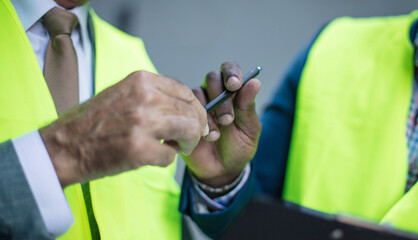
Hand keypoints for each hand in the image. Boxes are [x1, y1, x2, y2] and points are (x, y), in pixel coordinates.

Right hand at [40, 70, 207, 187]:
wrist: (64, 146)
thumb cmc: (93, 122)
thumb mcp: (124, 93)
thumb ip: (153, 95)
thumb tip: (185, 105)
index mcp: (141, 80)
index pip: (186, 92)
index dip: (196, 110)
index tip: (197, 122)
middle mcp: (144, 97)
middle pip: (191, 112)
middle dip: (195, 129)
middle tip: (187, 140)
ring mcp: (142, 122)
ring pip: (189, 131)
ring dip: (186, 144)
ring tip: (174, 148)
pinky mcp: (138, 148)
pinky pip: (170, 156)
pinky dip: (165, 160)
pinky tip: (151, 157)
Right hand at [182, 62, 261, 191]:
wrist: (221, 171)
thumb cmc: (238, 148)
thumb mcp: (249, 130)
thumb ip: (248, 107)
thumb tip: (254, 83)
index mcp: (233, 93)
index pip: (230, 70)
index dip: (231, 73)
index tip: (235, 85)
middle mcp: (214, 94)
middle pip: (212, 78)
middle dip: (221, 98)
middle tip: (228, 120)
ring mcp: (198, 105)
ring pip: (197, 93)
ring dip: (209, 113)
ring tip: (217, 135)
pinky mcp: (184, 116)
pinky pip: (184, 108)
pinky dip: (197, 122)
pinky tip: (206, 137)